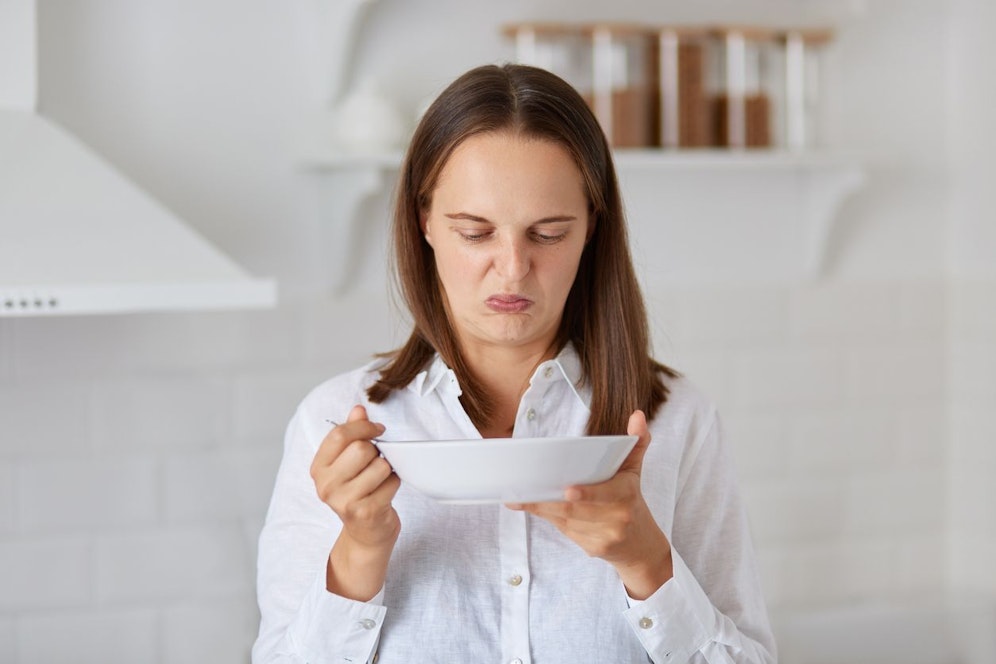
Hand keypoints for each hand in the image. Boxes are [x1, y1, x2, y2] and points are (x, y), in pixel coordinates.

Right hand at [310, 404, 400, 599]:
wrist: (366, 534)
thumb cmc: (359, 492)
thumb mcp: (348, 463)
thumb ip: (352, 434)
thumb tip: (358, 409)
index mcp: (318, 469)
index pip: (339, 435)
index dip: (363, 426)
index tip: (377, 429)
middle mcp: (326, 485)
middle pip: (361, 449)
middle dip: (376, 451)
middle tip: (377, 461)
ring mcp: (344, 501)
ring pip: (379, 465)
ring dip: (387, 469)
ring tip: (380, 479)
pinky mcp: (365, 512)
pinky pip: (390, 483)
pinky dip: (394, 483)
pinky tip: (386, 492)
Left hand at [506, 410, 672, 599]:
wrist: (640, 545)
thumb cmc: (631, 500)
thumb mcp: (634, 470)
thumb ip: (636, 441)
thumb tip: (637, 415)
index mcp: (626, 495)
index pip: (607, 494)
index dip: (587, 494)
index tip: (569, 490)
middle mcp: (617, 518)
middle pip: (576, 509)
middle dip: (548, 502)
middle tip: (524, 491)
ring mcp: (604, 536)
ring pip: (566, 520)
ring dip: (542, 509)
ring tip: (518, 498)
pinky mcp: (592, 548)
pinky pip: (565, 530)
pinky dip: (548, 518)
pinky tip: (530, 508)